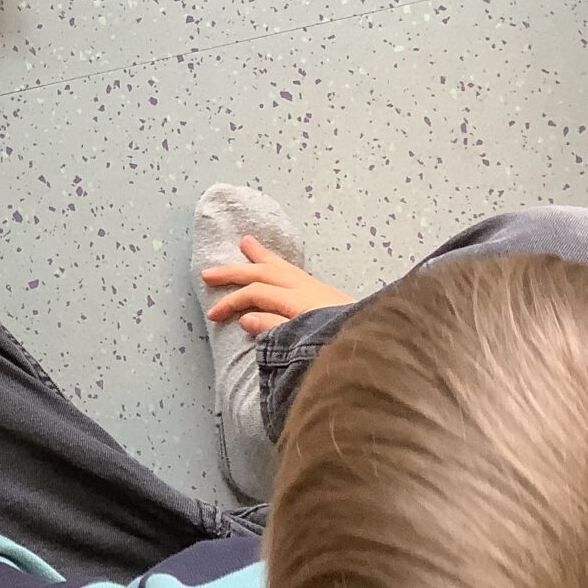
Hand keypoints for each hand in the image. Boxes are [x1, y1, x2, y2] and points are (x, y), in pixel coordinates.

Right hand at [201, 237, 354, 334]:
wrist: (378, 344)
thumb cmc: (340, 345)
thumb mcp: (303, 342)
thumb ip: (274, 328)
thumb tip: (246, 318)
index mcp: (299, 300)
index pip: (256, 293)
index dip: (231, 302)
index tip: (213, 315)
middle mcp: (307, 288)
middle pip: (264, 273)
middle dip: (235, 272)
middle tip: (209, 272)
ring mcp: (318, 289)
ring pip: (282, 266)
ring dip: (260, 256)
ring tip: (246, 243)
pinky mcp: (327, 294)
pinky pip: (295, 271)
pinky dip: (280, 264)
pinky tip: (278, 264)